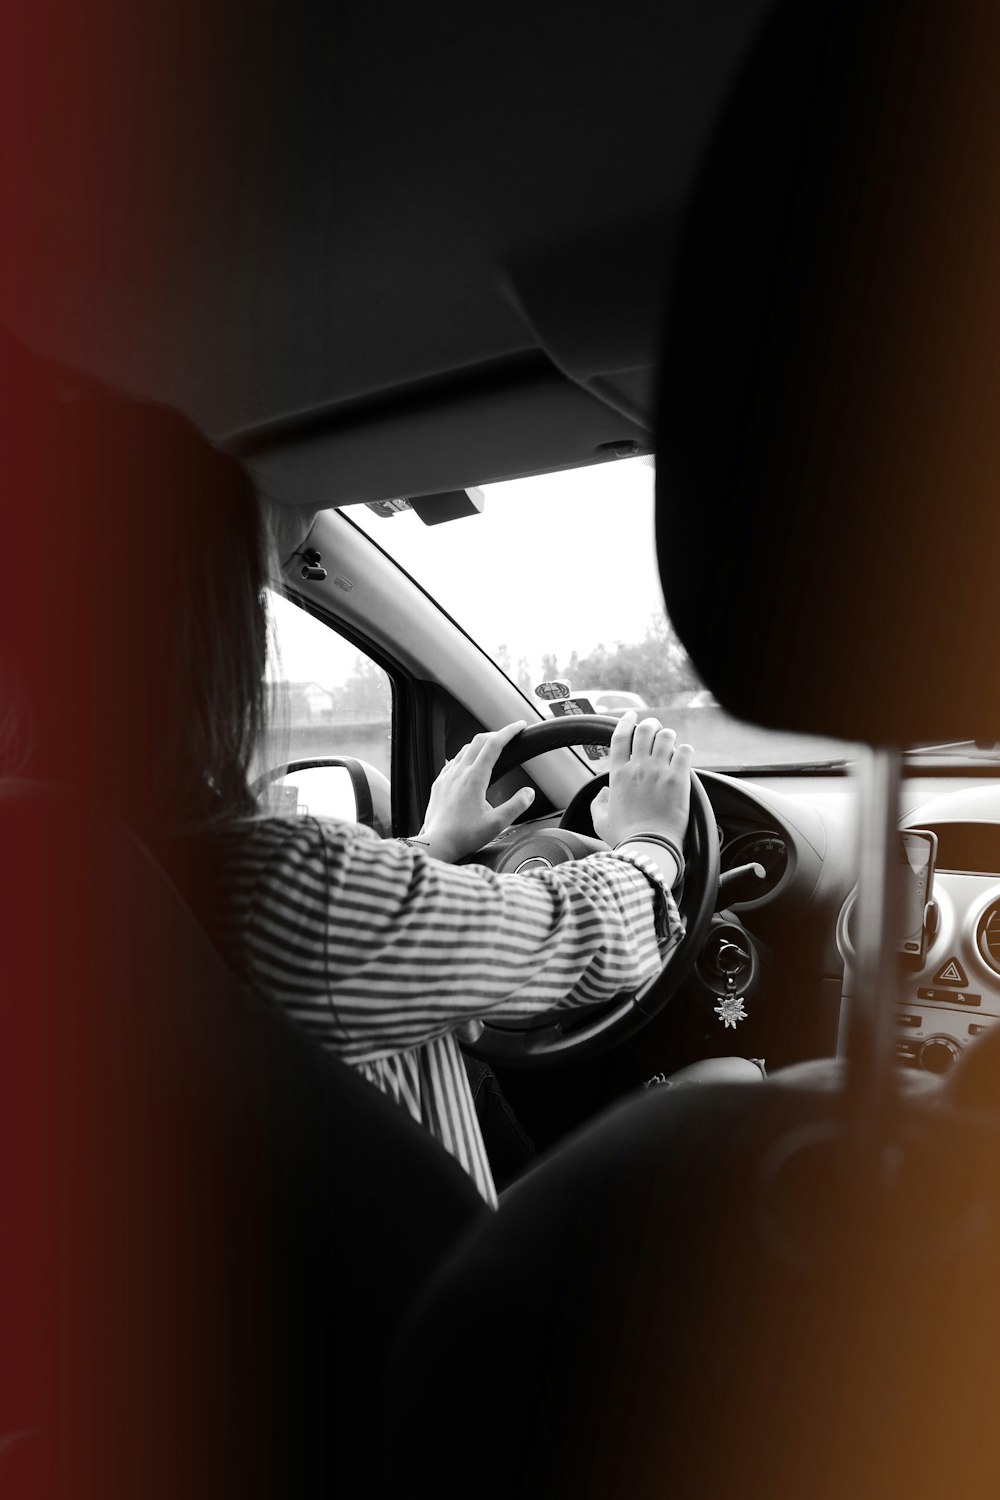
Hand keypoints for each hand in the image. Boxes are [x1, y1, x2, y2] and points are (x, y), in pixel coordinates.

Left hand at [417, 721, 535, 862]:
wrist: (437, 843)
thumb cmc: (464, 836)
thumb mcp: (497, 824)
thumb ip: (516, 806)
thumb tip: (529, 792)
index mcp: (474, 778)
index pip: (494, 745)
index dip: (509, 732)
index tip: (519, 725)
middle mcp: (458, 773)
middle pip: (478, 741)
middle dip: (496, 734)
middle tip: (509, 736)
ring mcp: (446, 777)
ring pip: (464, 750)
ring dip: (480, 745)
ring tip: (492, 749)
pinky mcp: (438, 784)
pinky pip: (452, 762)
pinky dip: (465, 756)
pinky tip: (468, 764)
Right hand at [591, 712, 691, 849]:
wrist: (649, 847)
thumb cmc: (625, 837)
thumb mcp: (601, 821)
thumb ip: (598, 803)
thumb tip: (603, 792)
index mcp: (618, 775)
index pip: (620, 736)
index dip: (626, 721)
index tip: (631, 716)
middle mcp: (638, 768)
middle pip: (644, 731)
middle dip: (651, 726)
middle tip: (655, 730)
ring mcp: (659, 772)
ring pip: (666, 737)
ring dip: (668, 737)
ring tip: (670, 743)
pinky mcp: (678, 779)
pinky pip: (684, 751)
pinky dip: (684, 750)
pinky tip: (683, 756)